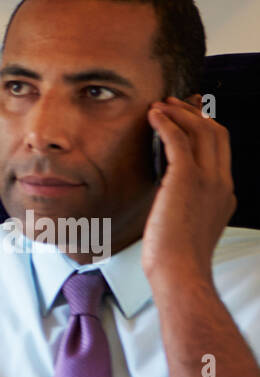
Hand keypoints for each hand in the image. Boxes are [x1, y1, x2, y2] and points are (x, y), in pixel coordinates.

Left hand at [142, 95, 235, 284]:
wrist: (180, 272)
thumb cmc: (175, 261)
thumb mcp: (188, 231)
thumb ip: (186, 211)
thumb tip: (168, 206)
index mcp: (224, 194)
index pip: (220, 151)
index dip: (204, 131)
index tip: (186, 121)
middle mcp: (221, 182)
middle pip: (216, 134)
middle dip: (195, 114)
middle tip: (172, 105)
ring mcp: (208, 179)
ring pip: (201, 131)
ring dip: (180, 114)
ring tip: (159, 105)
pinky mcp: (187, 179)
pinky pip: (179, 139)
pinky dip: (167, 123)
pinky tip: (153, 115)